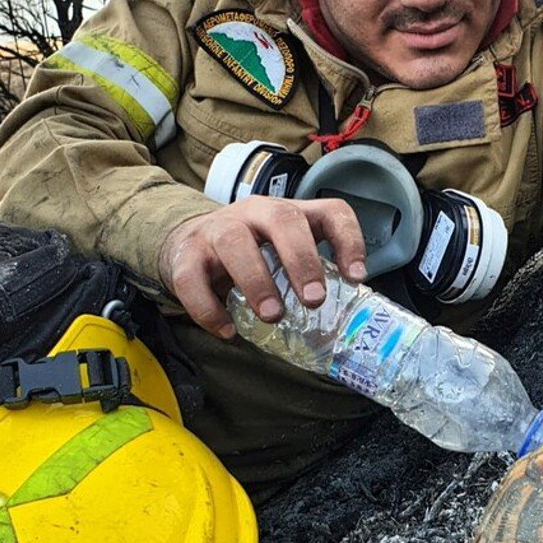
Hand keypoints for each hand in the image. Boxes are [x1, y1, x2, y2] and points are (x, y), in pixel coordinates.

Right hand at [159, 196, 365, 338]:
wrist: (186, 244)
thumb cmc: (248, 253)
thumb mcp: (281, 253)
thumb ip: (307, 273)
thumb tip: (342, 319)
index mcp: (289, 213)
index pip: (329, 212)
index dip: (348, 240)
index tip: (356, 278)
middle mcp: (255, 213)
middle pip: (283, 220)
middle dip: (302, 260)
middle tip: (314, 300)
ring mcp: (217, 229)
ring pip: (235, 242)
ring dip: (257, 281)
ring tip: (273, 316)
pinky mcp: (186, 254)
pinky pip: (193, 279)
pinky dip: (210, 309)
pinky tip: (228, 331)